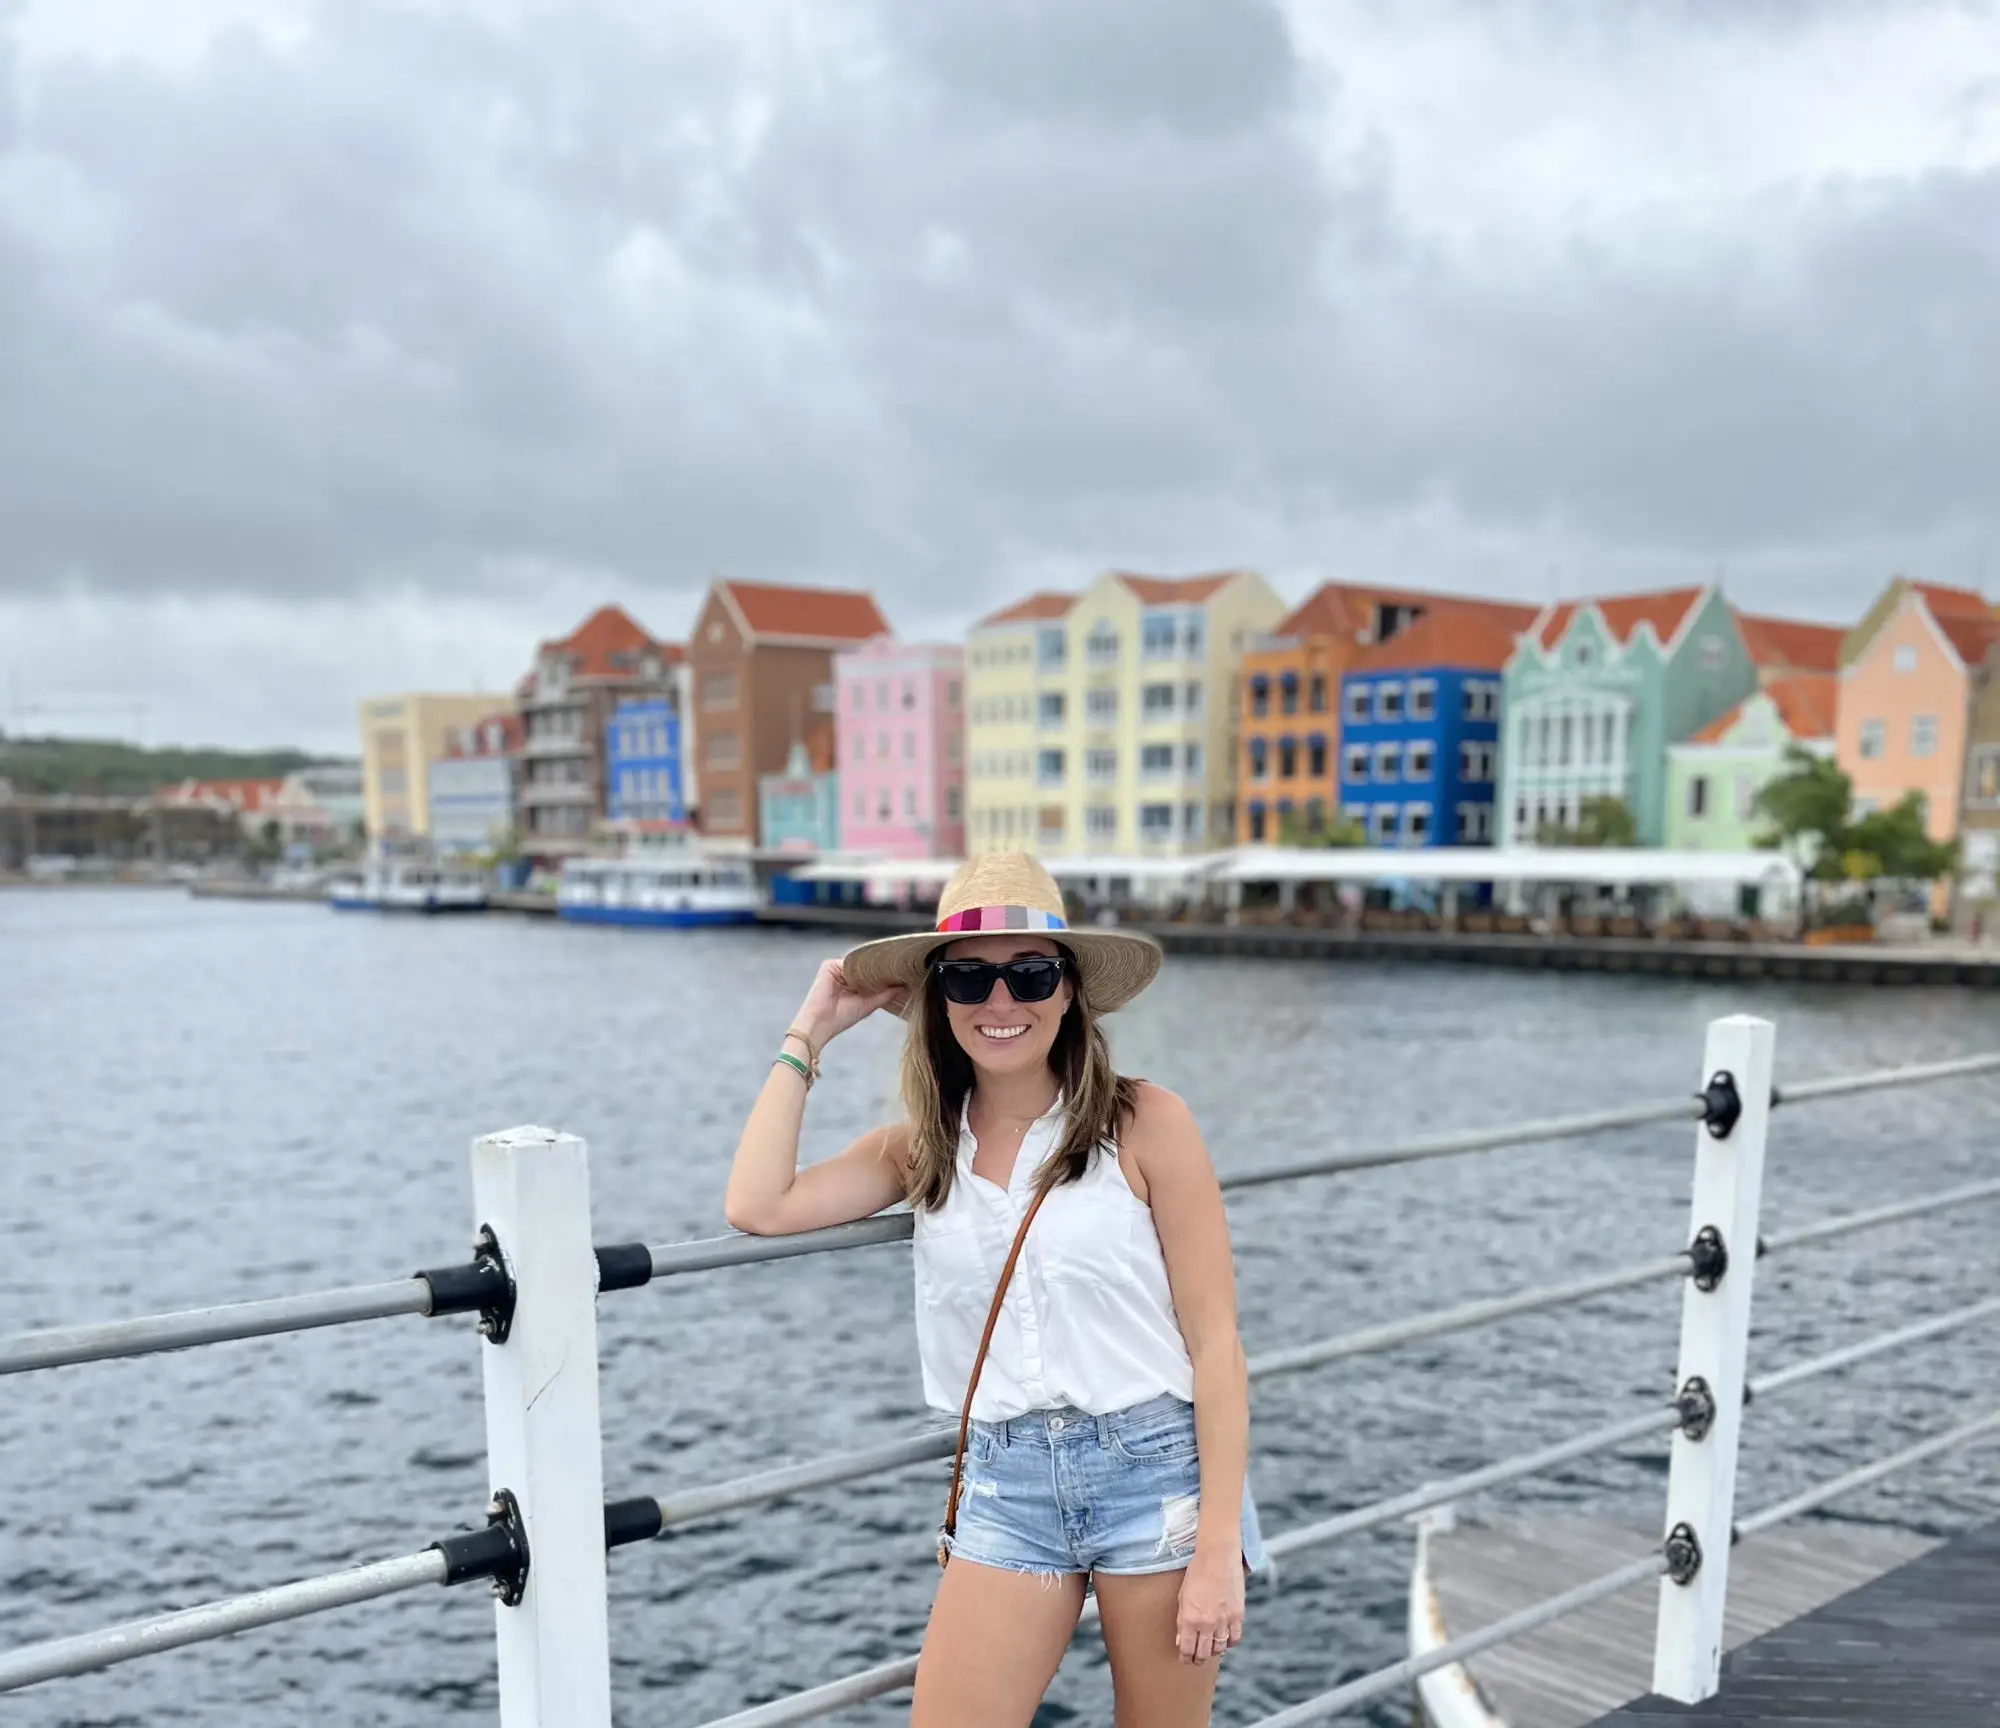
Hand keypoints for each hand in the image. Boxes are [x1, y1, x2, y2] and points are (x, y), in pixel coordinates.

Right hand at [792, 958, 903, 1052]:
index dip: (885, 975)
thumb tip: (904, 986)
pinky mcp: (828, 965)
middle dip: (881, 970)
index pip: (871, 973)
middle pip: (866, 967)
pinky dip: (859, 966)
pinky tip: (870, 971)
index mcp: (851, 983)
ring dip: (872, 967)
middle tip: (901, 969)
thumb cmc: (842, 1017)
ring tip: (889, 970)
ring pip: (859, 963)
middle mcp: (843, 973)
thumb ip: (886, 994)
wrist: (820, 1023)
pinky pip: (849, 961)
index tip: (903, 974)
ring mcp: (835, 968)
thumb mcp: (869, 1004)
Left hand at [1175, 1547, 1243, 1664]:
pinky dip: (1229, 1642)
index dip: (1185, 1657)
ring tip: (1209, 1649)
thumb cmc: (1196, 1573)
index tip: (1184, 1659)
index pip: (1187, 1649)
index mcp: (1190, 1619)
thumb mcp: (1182, 1596)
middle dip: (1198, 1659)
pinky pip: (1235, 1638)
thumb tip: (1181, 1641)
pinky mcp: (1238, 1615)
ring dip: (1213, 1651)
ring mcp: (1224, 1620)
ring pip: (1220, 1648)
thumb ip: (1181, 1621)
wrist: (1217, 1556)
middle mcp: (1207, 1623)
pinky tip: (1224, 1639)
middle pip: (1203, 1653)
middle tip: (1196, 1659)